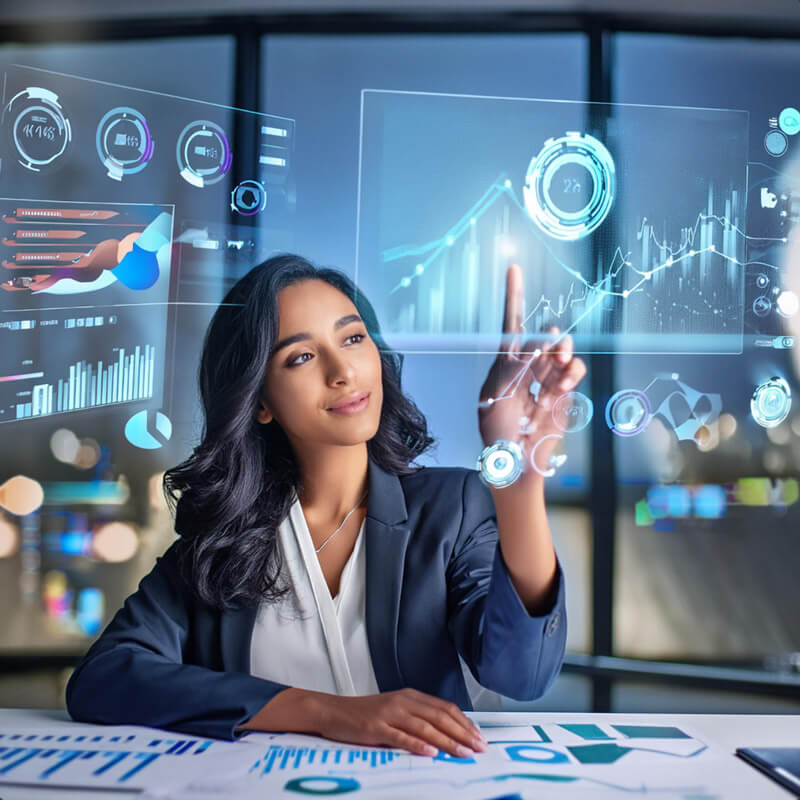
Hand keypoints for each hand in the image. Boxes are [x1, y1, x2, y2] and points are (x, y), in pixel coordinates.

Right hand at [316, 688, 487, 757]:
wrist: (334, 712)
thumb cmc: (366, 715)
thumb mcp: (396, 711)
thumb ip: (417, 718)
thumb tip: (447, 734)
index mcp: (411, 696)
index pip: (445, 708)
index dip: (464, 722)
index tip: (480, 737)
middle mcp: (403, 701)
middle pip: (440, 717)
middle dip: (463, 733)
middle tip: (480, 748)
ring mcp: (390, 713)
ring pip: (425, 727)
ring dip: (448, 741)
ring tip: (464, 753)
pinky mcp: (376, 727)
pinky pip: (401, 736)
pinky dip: (418, 745)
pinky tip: (432, 753)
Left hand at [478, 263, 586, 472]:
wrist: (516, 463)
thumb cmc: (497, 434)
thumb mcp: (494, 399)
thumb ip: (510, 370)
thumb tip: (530, 345)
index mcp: (503, 364)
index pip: (510, 324)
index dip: (513, 296)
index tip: (514, 268)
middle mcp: (526, 367)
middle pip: (541, 335)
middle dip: (547, 339)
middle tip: (549, 353)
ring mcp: (546, 378)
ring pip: (560, 349)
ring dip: (562, 351)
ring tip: (560, 365)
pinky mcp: (564, 392)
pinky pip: (573, 371)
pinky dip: (571, 372)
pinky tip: (563, 382)